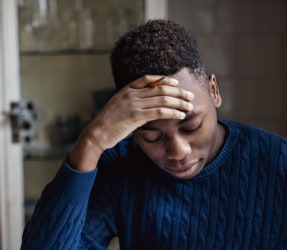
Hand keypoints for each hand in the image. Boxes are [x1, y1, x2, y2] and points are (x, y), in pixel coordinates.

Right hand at [68, 75, 193, 171]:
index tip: (176, 84)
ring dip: (179, 102)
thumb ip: (131, 103)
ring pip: (162, 99)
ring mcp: (133, 104)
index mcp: (126, 89)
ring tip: (189, 106)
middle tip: (190, 96)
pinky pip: (159, 112)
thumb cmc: (108, 124)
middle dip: (178, 92)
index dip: (164, 80)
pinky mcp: (136, 116)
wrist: (96, 133)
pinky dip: (173, 112)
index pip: (148, 78)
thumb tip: (144, 106)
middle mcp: (131, 94)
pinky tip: (181, 115)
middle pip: (160, 88)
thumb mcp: (118, 107)